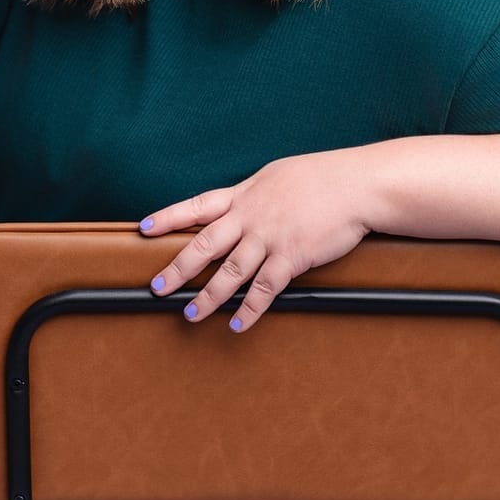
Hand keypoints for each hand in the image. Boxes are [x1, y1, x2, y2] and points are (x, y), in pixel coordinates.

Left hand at [139, 149, 372, 331]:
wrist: (355, 185)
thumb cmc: (322, 177)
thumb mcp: (278, 176)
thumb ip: (255, 194)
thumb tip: (242, 204)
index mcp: (244, 194)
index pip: (197, 205)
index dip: (169, 217)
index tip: (144, 228)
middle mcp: (250, 217)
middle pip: (204, 245)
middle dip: (178, 268)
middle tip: (157, 287)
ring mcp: (269, 237)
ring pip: (230, 272)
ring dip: (208, 297)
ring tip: (191, 315)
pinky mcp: (291, 257)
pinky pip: (265, 289)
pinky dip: (250, 309)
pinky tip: (238, 324)